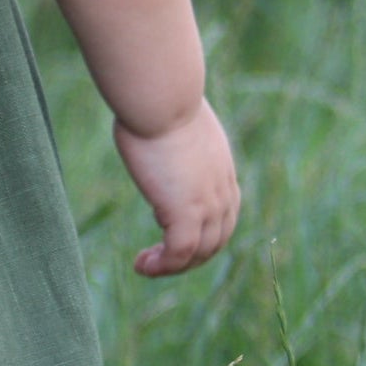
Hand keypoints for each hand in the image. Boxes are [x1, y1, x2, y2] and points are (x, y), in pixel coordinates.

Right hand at [114, 100, 238, 277]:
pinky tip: (140, 265)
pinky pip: (178, 254)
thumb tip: (151, 126)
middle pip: (217, 240)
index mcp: (222, 170)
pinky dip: (161, 266)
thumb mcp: (174, 122)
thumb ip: (172, 138)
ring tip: (145, 265)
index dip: (203, 231)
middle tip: (159, 258)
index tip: (168, 229)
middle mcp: (221, 191)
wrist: (163, 99)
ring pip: (199, 253)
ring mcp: (206, 204)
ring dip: (173, 266)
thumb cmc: (158, 100)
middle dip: (190, 256)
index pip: (224, 215)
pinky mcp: (185, 212)